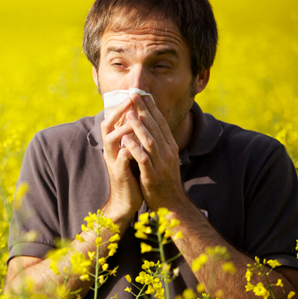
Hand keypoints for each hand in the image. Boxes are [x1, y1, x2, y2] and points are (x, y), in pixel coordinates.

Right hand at [100, 97, 143, 218]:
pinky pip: (121, 159)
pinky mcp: (119, 173)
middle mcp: (111, 149)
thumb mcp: (131, 152)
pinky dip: (127, 151)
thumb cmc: (132, 174)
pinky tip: (135, 144)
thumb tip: (137, 118)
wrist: (126, 200)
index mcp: (115, 143)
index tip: (134, 93)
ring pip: (112, 140)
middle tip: (130, 98)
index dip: (122, 106)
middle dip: (118, 111)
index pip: (114, 120)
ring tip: (134, 118)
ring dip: (122, 128)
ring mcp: (113, 160)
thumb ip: (132, 137)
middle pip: (107, 125)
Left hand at [121, 94, 186, 210]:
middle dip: (144, 110)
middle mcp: (168, 153)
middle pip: (156, 127)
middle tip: (135, 94)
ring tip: (130, 113)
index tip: (143, 94)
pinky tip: (126, 139)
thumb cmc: (164, 180)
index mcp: (171, 147)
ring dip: (139, 126)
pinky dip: (135, 148)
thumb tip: (151, 126)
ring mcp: (161, 164)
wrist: (171, 204)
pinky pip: (143, 159)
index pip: (161, 123)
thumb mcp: (165, 159)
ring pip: (150, 141)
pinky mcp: (152, 176)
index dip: (152, 108)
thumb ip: (159, 144)